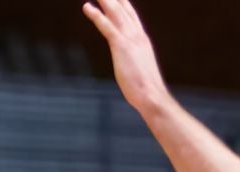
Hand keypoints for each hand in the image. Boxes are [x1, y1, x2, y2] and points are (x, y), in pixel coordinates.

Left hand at [83, 0, 171, 116]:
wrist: (152, 95)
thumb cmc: (146, 89)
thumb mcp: (139, 70)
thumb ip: (134, 62)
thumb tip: (131, 65)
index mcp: (142, 39)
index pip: (131, 16)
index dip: (123, 3)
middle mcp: (137, 35)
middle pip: (123, 9)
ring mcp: (130, 39)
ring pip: (115, 13)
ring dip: (105, 0)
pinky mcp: (121, 46)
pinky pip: (107, 27)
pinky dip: (96, 16)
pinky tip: (87, 7)